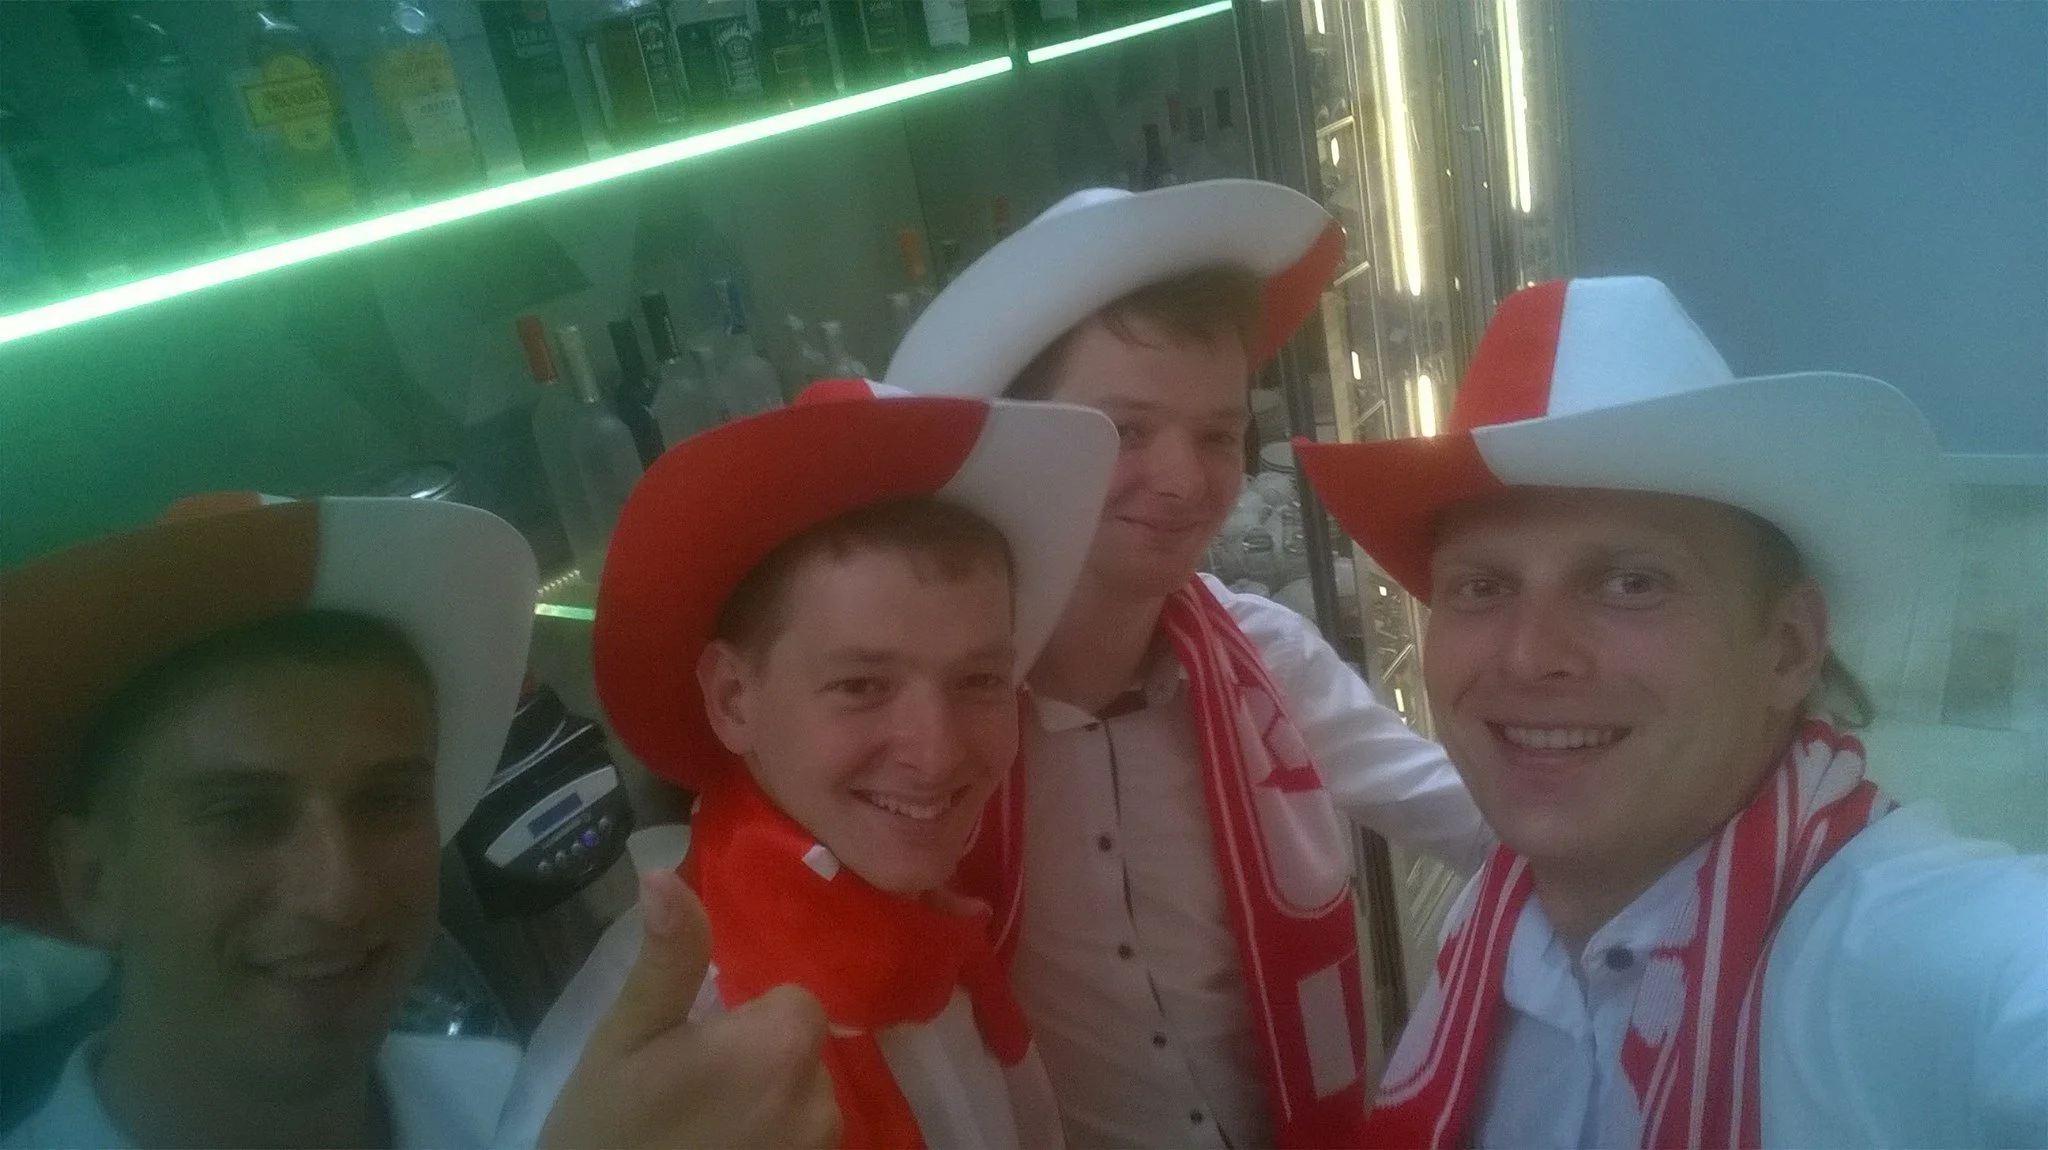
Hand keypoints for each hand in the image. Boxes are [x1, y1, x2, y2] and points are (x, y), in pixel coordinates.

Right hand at [538, 870, 840, 1148]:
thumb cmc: (608, 1135)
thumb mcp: (624, 1041)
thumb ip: (666, 959)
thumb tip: (666, 872)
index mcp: (782, 1044)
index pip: (791, 999)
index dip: (741, 1019)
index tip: (693, 1046)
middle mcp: (821, 1098)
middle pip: (798, 1051)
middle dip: (752, 1063)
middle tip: (683, 1092)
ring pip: (800, 1103)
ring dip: (761, 1109)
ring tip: (696, 1131)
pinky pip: (798, 1146)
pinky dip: (767, 1147)